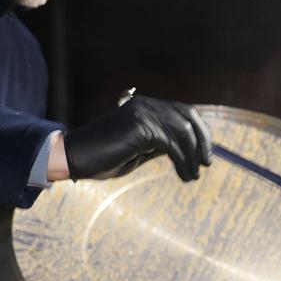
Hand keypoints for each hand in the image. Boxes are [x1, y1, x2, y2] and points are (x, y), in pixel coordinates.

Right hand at [61, 95, 212, 181]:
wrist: (75, 158)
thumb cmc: (104, 157)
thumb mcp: (141, 149)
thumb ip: (161, 144)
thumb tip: (188, 150)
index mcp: (147, 106)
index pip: (185, 111)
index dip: (201, 131)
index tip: (206, 153)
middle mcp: (147, 105)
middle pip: (189, 116)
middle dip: (203, 141)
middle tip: (206, 164)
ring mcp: (144, 113)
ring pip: (183, 132)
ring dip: (192, 156)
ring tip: (192, 176)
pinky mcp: (141, 127)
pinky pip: (172, 144)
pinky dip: (182, 161)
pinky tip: (183, 175)